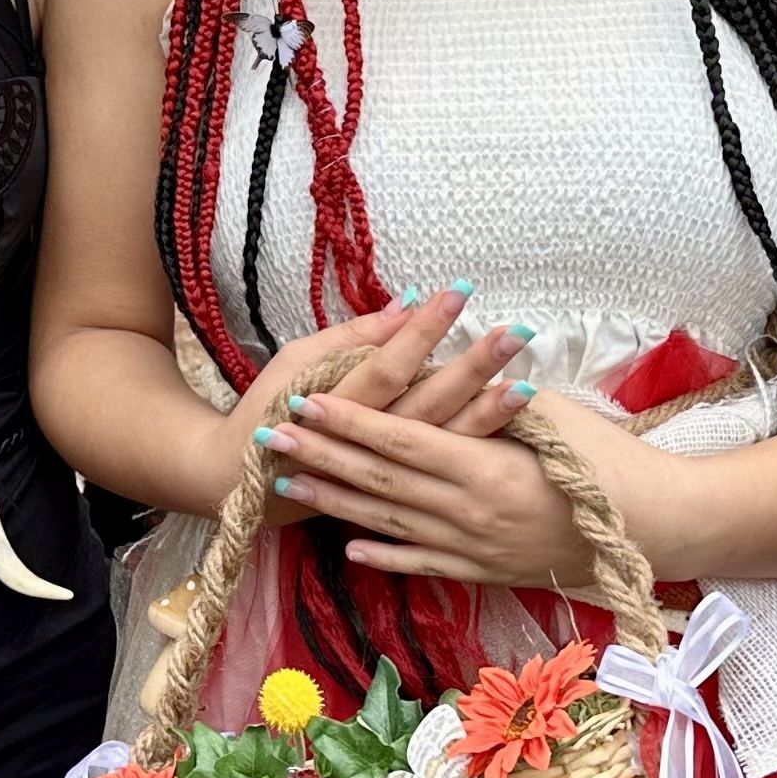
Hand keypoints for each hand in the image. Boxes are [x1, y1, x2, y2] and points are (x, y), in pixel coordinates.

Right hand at [223, 290, 533, 508]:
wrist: (247, 478)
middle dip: (474, 366)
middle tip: (518, 331)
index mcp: (340, 401)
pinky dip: (479, 442)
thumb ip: (352, 335)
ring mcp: (390, 468)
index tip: (460, 290)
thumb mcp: (297, 362)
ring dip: (489, 411)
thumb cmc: (271, 407)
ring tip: (528, 381)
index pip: (391, 362)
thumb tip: (404, 302)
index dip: (425, 328)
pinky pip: (446, 464)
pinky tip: (511, 421)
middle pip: (430, 400)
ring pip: (445, 438)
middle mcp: (370, 438)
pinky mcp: (403, 487)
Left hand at [262, 394, 603, 592]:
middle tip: (271, 435)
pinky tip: (348, 546)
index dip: (349, 420)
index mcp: (485, 468)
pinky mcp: (486, 573)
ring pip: (390, 524)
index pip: (400, 440)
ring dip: (336, 502)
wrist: (659, 531)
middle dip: (322, 456)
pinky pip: (423, 564)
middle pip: (381, 483)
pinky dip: (384, 555)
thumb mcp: (555, 416)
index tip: (304, 399)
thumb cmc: (614, 461)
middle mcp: (470, 513)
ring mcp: (475, 549)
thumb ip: (495, 398)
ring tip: (290, 480)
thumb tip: (448, 367)